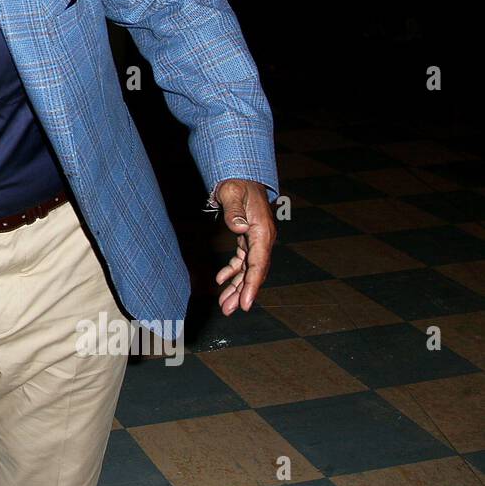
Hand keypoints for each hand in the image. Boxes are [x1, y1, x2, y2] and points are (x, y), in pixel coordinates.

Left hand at [213, 179, 276, 314]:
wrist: (241, 175)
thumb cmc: (237, 184)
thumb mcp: (233, 193)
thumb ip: (235, 210)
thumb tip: (239, 228)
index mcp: (262, 232)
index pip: (258, 264)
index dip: (252, 286)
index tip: (246, 304)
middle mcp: (263, 239)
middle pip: (254, 272)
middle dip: (243, 293)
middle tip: (229, 310)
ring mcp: (257, 240)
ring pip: (248, 269)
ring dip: (237, 287)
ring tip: (225, 304)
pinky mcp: (249, 239)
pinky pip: (243, 261)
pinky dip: (233, 272)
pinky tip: (221, 281)